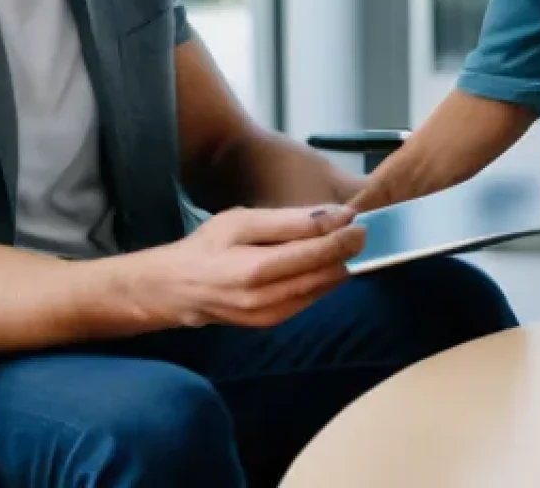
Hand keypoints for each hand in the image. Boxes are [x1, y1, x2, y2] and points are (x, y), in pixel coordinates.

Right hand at [144, 204, 365, 328]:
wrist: (178, 289)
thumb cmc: (208, 246)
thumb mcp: (243, 221)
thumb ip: (289, 220)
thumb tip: (335, 215)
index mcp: (256, 270)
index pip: (315, 254)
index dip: (342, 238)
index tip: (360, 222)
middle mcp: (266, 300)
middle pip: (323, 274)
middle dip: (346, 252)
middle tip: (362, 230)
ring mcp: (269, 317)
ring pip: (320, 290)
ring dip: (338, 267)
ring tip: (347, 243)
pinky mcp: (272, 323)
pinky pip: (308, 300)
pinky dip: (322, 281)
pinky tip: (326, 264)